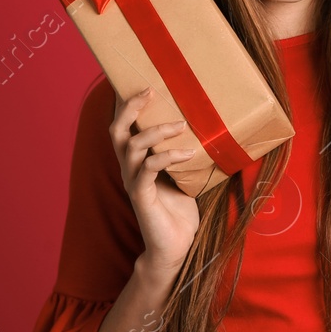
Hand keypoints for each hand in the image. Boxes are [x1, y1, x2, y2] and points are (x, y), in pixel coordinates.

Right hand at [110, 86, 202, 275]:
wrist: (174, 248)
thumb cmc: (180, 211)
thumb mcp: (186, 176)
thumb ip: (188, 154)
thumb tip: (212, 129)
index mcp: (137, 162)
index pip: (124, 128)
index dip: (128, 105)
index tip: (145, 83)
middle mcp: (130, 169)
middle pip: (117, 131)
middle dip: (130, 108)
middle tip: (150, 90)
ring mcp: (134, 182)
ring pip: (132, 147)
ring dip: (157, 131)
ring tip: (181, 125)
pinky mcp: (142, 197)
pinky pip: (149, 170)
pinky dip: (168, 157)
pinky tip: (188, 153)